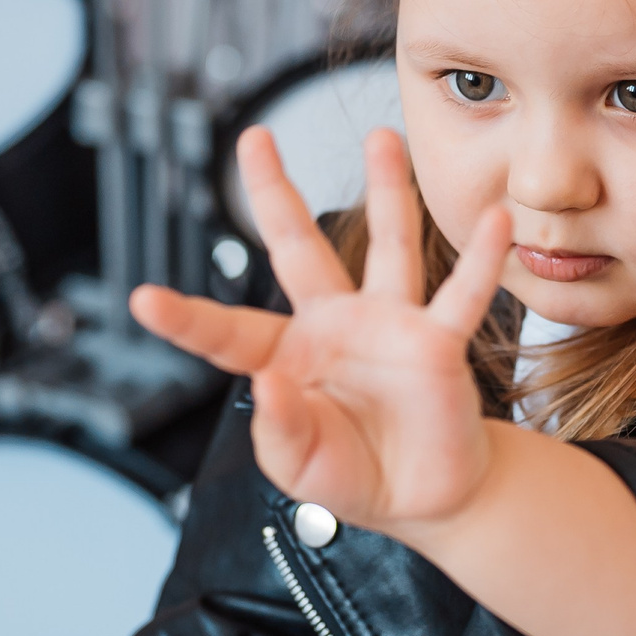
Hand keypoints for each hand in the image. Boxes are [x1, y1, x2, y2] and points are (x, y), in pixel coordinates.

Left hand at [130, 126, 510, 532]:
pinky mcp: (436, 342)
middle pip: (298, 247)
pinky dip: (479, 260)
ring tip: (381, 138)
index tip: (143, 301)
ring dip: (386, 191)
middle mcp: (333, 326)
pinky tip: (492, 222)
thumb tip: (266, 384)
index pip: (226, 333)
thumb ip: (279, 430)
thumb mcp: (300, 468)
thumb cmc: (355, 474)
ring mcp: (387, 326)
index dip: (185, 319)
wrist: (426, 496)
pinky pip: (460, 295)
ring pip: (386, 246)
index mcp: (285, 358)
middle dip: (274, 192)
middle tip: (255, 139)